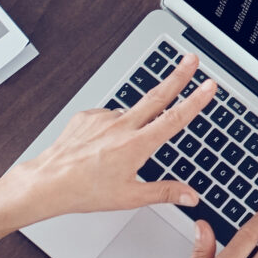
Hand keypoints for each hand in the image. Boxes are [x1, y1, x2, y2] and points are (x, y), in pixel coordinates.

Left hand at [8, 54, 213, 219]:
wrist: (48, 182)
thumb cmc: (85, 191)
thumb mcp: (130, 197)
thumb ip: (164, 192)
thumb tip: (190, 195)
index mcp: (136, 146)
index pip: (173, 120)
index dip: (195, 101)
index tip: (208, 86)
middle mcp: (121, 126)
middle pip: (157, 96)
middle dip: (178, 76)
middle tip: (191, 59)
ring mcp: (103, 118)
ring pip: (129, 114)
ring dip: (133, 124)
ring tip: (114, 154)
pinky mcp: (87, 115)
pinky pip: (107, 118)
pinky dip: (110, 129)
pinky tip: (100, 148)